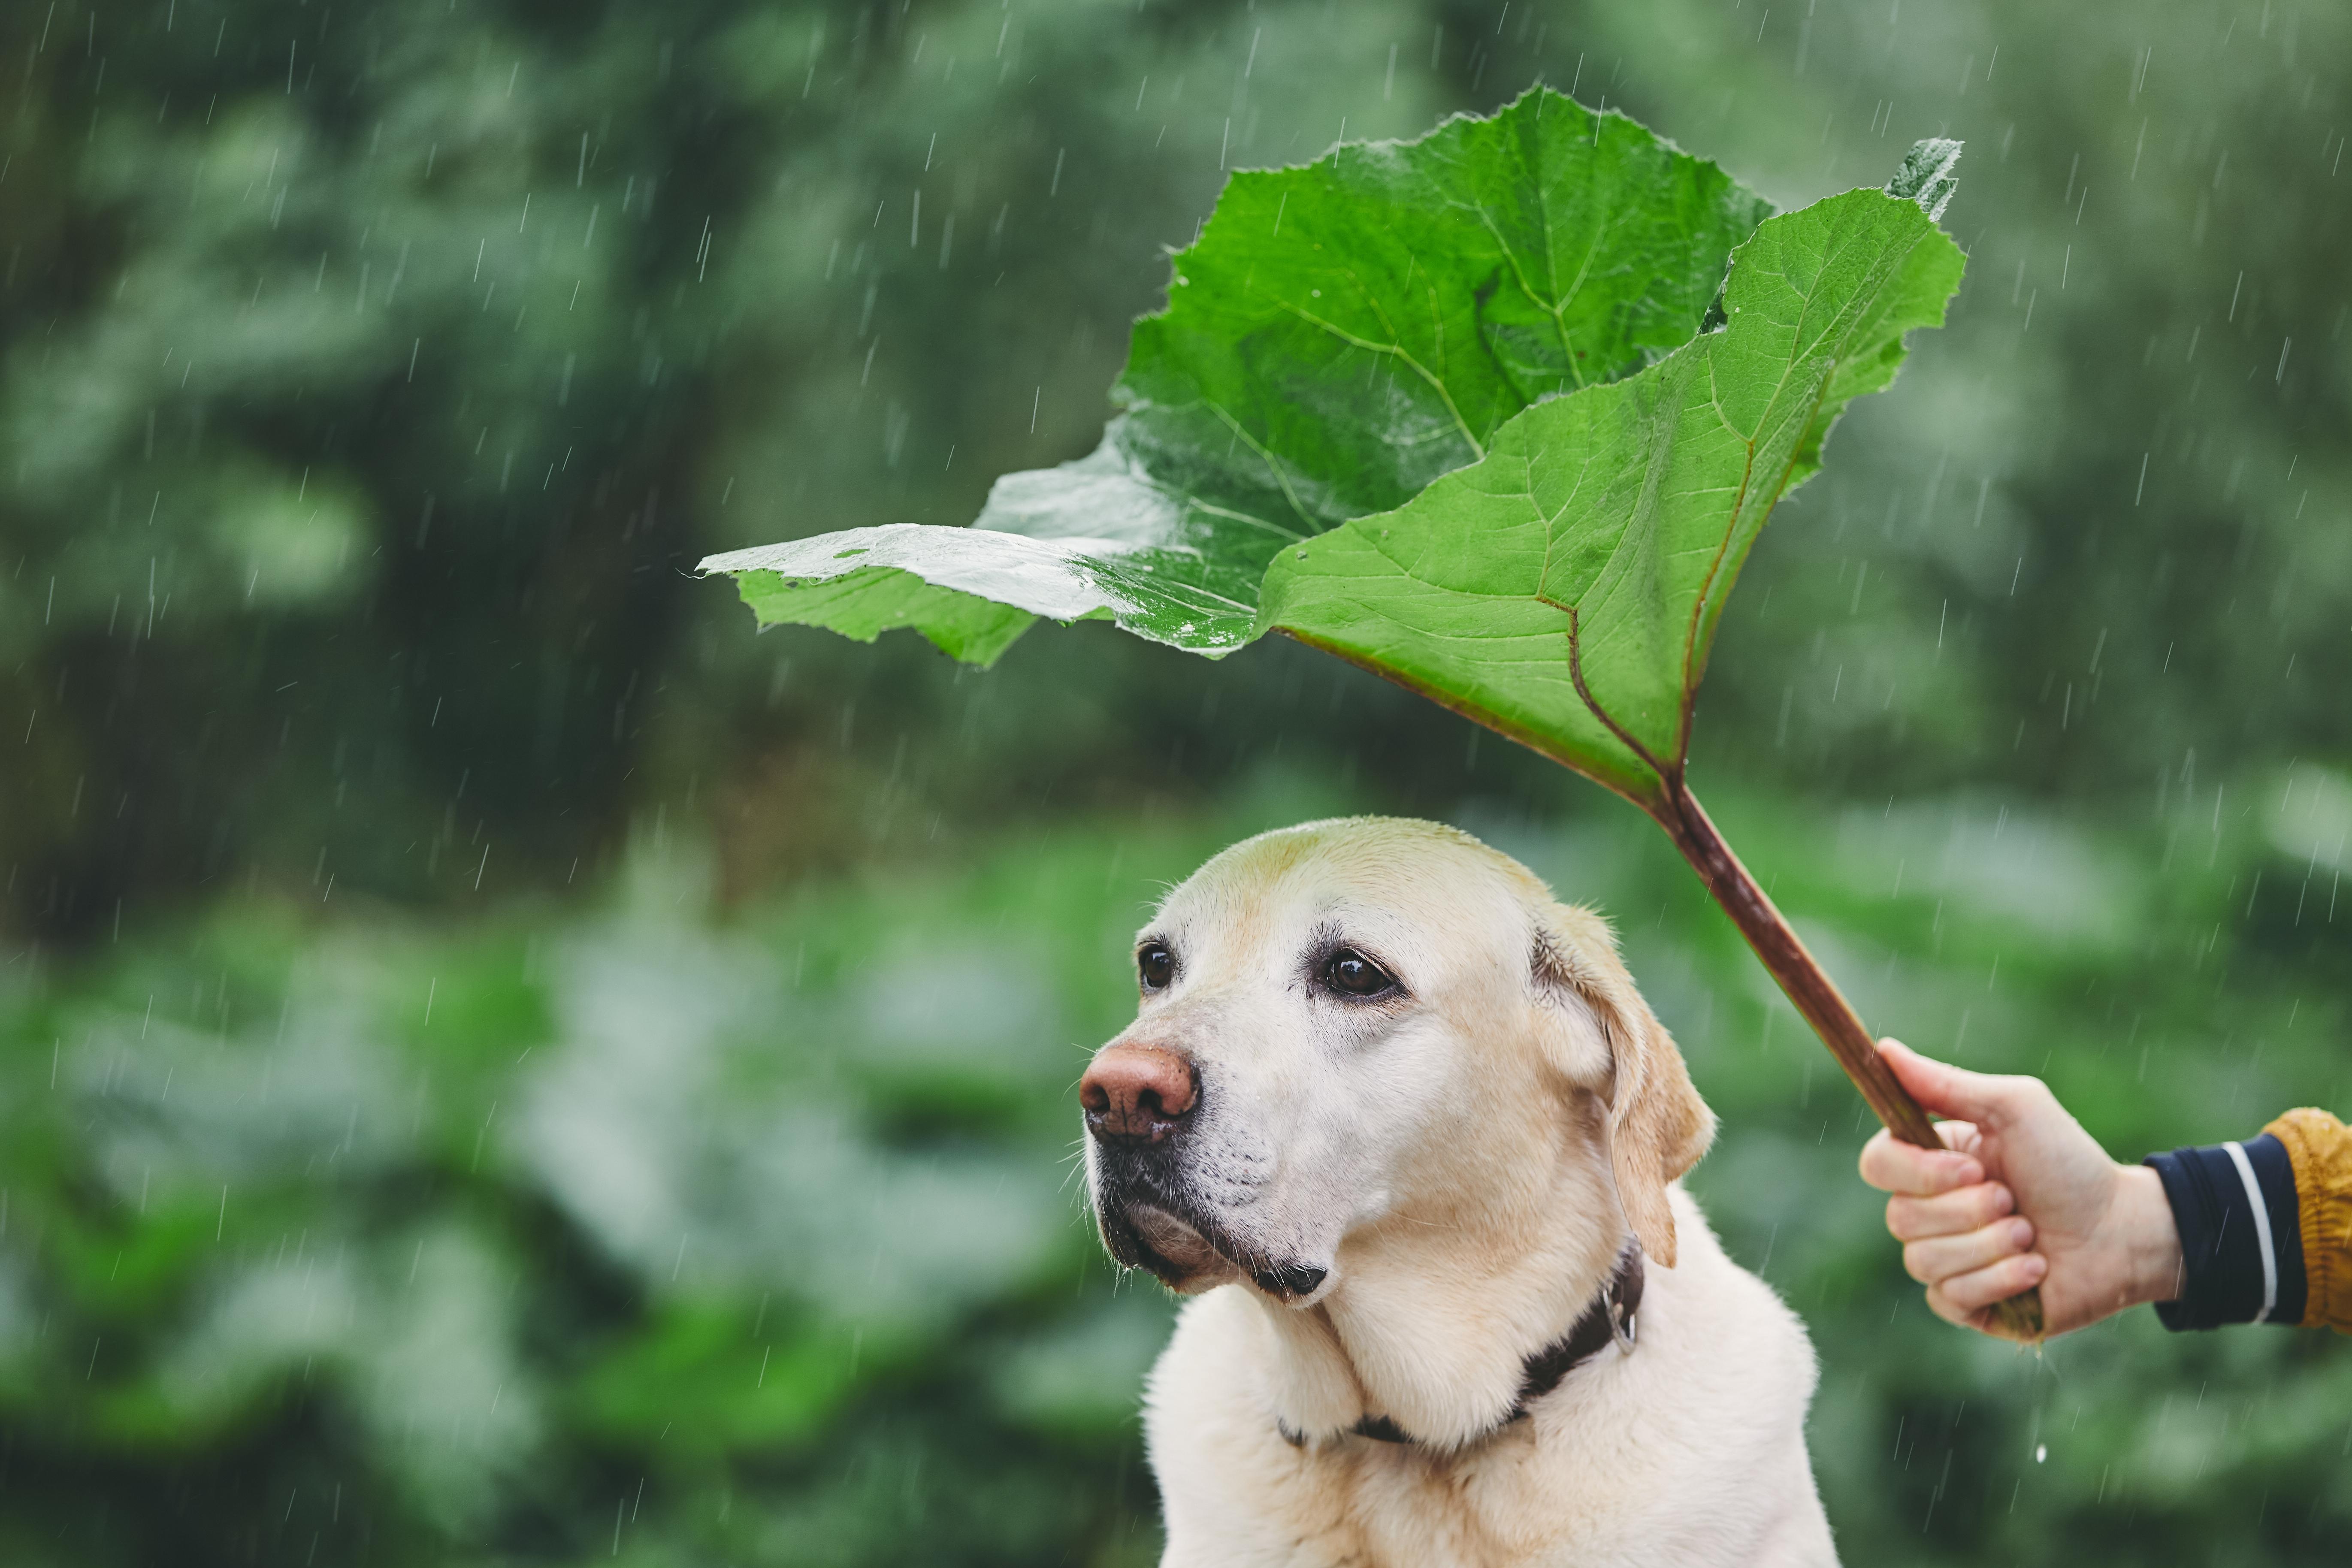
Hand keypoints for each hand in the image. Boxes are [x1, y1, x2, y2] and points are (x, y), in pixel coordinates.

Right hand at [1857, 1039, 2183, 1338]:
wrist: (2124, 1233)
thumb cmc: (2071, 1163)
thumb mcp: (2014, 1109)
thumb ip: (1945, 1083)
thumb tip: (1883, 1049)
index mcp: (1931, 1161)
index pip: (1877, 1164)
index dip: (1916, 1171)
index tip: (1972, 1167)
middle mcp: (1929, 1209)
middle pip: (1899, 1217)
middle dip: (1968, 1212)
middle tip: (2015, 1201)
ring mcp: (1945, 1259)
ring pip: (1922, 1260)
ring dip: (1988, 1246)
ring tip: (2030, 1237)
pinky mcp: (1966, 1303)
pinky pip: (1948, 1297)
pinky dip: (1998, 1281)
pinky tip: (2034, 1270)